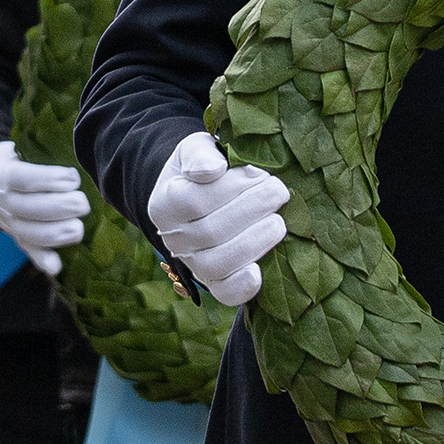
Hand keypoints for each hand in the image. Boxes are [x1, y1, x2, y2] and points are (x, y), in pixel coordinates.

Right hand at [0, 141, 89, 274]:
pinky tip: (56, 265)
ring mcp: (10, 223)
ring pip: (33, 233)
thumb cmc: (16, 160)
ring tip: (79, 227)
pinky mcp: (18, 239)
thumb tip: (75, 156)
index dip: (51, 179)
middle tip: (83, 203)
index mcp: (4, 175)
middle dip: (62, 208)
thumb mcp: (19, 150)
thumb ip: (42, 153)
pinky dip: (43, 260)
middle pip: (32, 209)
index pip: (26, 179)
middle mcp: (5, 202)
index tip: (73, 177)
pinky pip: (30, 251)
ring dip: (58, 233)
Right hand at [148, 131, 289, 304]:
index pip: (195, 199)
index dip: (231, 187)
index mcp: (164, 204)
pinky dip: (242, 286)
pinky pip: (224, 293)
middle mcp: (173, 239)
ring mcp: (193, 264)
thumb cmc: (207, 169)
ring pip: (218, 264)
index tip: (259, 173)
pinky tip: (260, 271)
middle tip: (279, 191)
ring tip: (278, 223)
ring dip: (254, 243)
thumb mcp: (197, 150)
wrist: (204, 197)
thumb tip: (214, 169)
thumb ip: (200, 154)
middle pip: (210, 231)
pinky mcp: (215, 282)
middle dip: (252, 210)